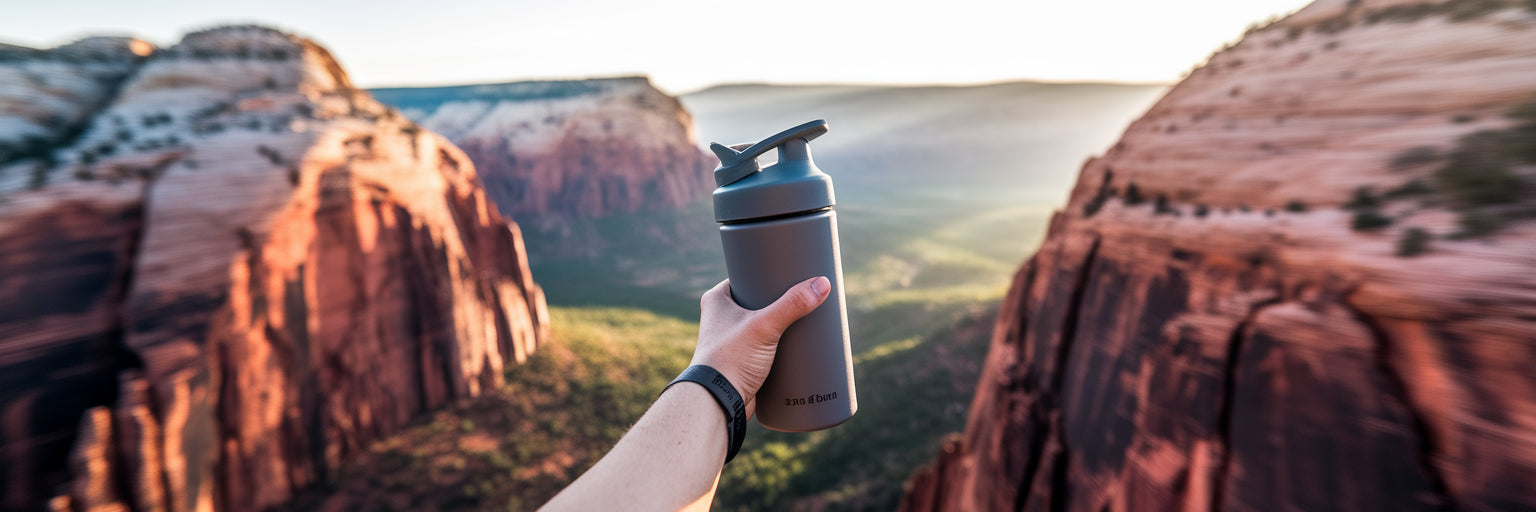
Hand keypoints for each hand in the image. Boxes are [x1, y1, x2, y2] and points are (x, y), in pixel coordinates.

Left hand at [689, 276, 830, 418]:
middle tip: (806, 295)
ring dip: (781, 324)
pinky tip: (796, 341)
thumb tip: (823, 284)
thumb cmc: (730, 359)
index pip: (747, 276)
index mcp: (717, 300)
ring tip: (807, 317)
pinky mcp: (742, 361)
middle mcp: (721, 318)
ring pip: (762, 325)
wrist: (717, 402)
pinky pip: (764, 346)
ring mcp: (731, 340)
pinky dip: (778, 344)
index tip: (792, 272)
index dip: (768, 273)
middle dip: (781, 301)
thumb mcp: (764, 326)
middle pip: (759, 301)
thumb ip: (793, 305)